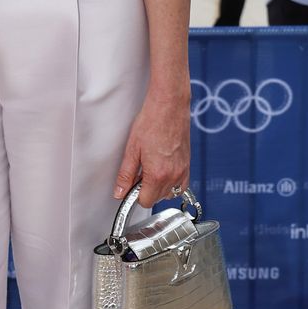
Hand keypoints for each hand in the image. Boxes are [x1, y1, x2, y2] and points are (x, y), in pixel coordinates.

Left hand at [113, 90, 190, 207]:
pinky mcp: (188, 165)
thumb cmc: (151, 122)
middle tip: (139, 170)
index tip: (130, 185)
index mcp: (158, 174)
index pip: (145, 201)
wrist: (169, 106)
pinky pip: (181, 185)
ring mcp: (183, 171)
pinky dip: (171, 182)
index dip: (135, 195)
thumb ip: (125, 174)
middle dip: (146, 189)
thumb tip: (119, 192)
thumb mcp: (132, 149)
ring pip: (169, 193)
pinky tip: (162, 168)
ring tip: (150, 166)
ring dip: (158, 186)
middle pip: (157, 198)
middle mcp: (173, 176)